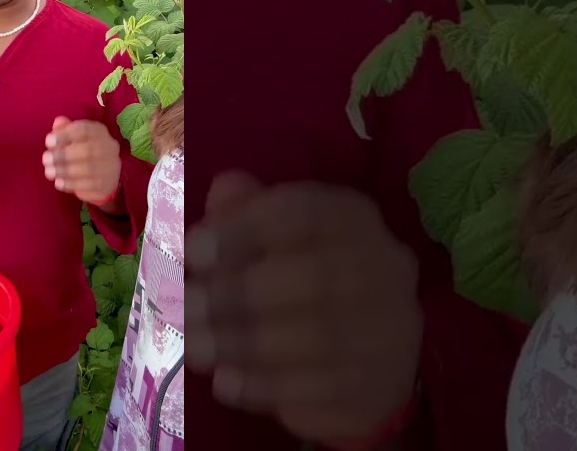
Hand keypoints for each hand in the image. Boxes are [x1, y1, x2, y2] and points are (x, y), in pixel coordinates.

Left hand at [43, 116, 120, 204]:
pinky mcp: (107, 184)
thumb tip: (58, 122)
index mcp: (99, 131)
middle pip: (88, 150)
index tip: (48, 142)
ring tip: (49, 172)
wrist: (101, 179)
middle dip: (63, 155)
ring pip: (89, 169)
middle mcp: (109, 147)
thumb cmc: (81, 153)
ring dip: (65, 171)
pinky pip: (90, 185)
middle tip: (45, 159)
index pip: (84, 129)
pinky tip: (58, 183)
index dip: (65, 135)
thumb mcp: (72, 139)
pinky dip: (71, 184)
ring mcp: (111, 167)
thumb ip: (64, 130)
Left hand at [186, 171, 421, 446]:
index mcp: (352, 219)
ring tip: (195, 349)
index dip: (245, 229)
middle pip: (314, 277)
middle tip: (185, 307)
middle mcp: (384, 266)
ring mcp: (391, 328)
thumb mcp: (267, 242)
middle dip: (239, 294)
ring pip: (318, 336)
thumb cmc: (295, 287)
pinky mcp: (381, 382)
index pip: (305, 212)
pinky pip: (323, 386)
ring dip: (245, 344)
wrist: (356, 365)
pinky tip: (225, 383)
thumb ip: (244, 213)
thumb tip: (222, 189)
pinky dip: (265, 385)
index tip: (193, 250)